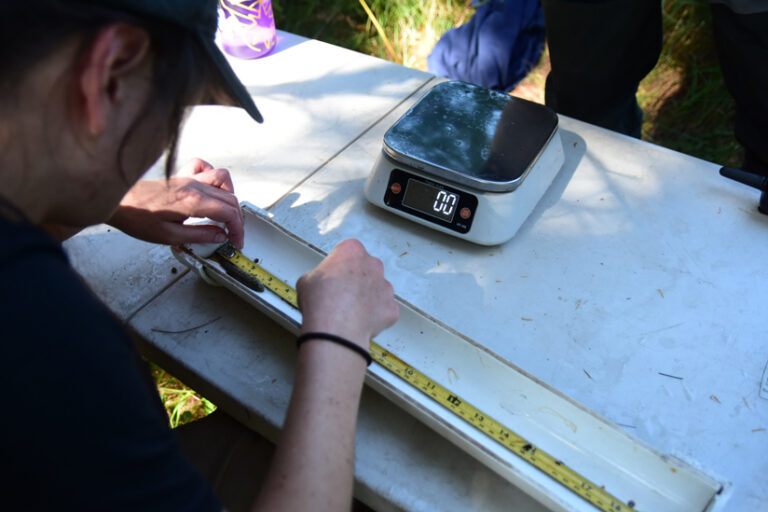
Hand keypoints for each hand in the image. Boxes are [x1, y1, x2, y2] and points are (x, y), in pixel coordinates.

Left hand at [108, 158, 244, 247]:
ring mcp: (189, 178)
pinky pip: (205, 167)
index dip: (238, 229)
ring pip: (223, 179)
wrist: (117, 201)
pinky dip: (213, 177)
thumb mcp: (169, 236)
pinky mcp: (181, 176)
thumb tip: (219, 236)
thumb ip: (199, 235)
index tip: (236, 241)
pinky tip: (210, 190)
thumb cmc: (137, 217)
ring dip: (230, 195)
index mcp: (193, 202)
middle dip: (237, 218)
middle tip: (233, 234)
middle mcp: (194, 186)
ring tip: (225, 211)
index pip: (229, 213)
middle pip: (230, 198)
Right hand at [296, 239, 398, 348]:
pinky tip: (360, 321)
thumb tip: (318, 283)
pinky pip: (384, 309)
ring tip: (349, 311)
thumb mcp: (306, 280)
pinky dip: (374, 316)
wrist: (335, 330)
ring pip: (377, 289)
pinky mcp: (391, 307)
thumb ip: (319, 275)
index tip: (333, 275)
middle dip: (356, 280)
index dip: (339, 265)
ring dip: (366, 297)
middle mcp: (372, 265)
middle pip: (365, 269)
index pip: (348, 251)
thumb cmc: (321, 304)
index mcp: (352, 251)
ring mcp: (385, 286)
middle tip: (340, 294)